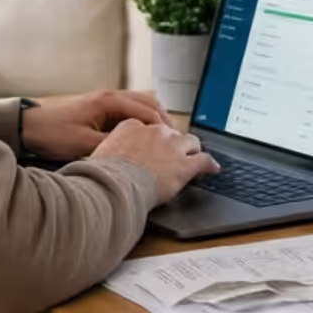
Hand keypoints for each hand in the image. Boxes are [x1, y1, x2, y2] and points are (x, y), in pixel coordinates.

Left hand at [22, 89, 170, 160]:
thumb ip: (114, 146)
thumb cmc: (53, 132)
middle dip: (165, 121)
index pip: (149, 111)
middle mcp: (110, 95)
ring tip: (164, 138)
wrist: (28, 124)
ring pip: (141, 104)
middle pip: (150, 102)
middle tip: (177, 140)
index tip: (175, 143)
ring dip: (154, 118)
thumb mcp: (85, 145)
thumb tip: (138, 153)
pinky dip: (142, 119)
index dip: (164, 128)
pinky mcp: (99, 107)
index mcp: (110, 101)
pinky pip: (129, 109)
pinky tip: (143, 135)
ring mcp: (105, 99)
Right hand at [92, 120, 220, 204]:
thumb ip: (109, 151)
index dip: (154, 139)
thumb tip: (103, 160)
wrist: (113, 186)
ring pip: (191, 143)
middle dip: (174, 143)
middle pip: (171, 133)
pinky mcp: (185, 165)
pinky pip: (204, 160)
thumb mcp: (100, 154)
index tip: (153, 146)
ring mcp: (172, 147)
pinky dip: (209, 164)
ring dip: (191, 150)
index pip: (149, 128)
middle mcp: (155, 132)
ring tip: (193, 158)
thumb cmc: (102, 175)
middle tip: (173, 155)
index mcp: (132, 126)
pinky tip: (212, 168)